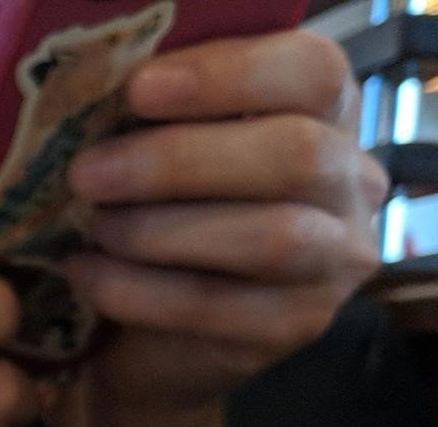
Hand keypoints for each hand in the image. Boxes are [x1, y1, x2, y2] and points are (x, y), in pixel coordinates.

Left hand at [67, 33, 386, 407]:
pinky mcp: (296, 326)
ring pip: (269, 237)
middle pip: (296, 156)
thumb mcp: (169, 152)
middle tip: (86, 172)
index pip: (316, 71)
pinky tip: (85, 274)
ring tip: (91, 225)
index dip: (229, 74)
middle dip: (177, 162)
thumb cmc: (163, 219)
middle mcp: (353, 185)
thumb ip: (164, 113)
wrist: (155, 344)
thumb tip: (104, 74)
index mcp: (328, 115)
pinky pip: (219, 304)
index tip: (139, 87)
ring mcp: (335, 263)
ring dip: (159, 229)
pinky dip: (138, 289)